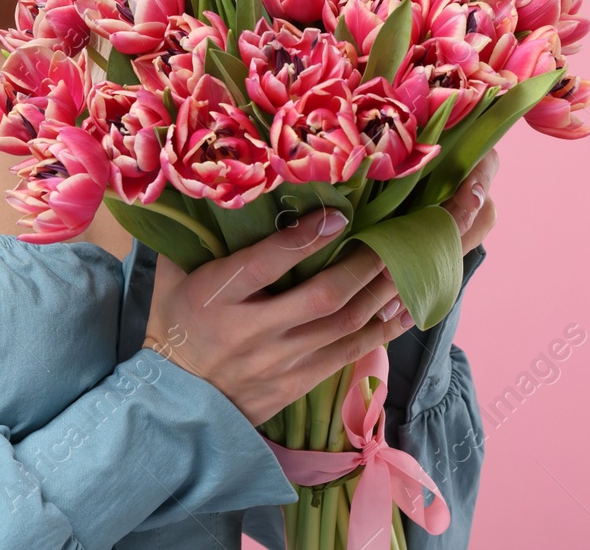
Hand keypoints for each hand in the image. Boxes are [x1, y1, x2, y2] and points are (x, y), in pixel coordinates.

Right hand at [142, 149, 499, 426]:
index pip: (262, 264)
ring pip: (344, 326)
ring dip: (385, 292)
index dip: (302, 239)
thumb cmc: (173, 324)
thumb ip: (192, 235)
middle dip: (369, 262)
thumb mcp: (170, 275)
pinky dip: (380, 328)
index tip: (339, 213)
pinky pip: (348, 353)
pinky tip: (406, 305)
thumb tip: (212, 184)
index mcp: (216, 296)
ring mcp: (278, 363)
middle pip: (321, 297)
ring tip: (418, 262)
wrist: (172, 405)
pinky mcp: (297, 383)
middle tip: (406, 230)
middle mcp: (251, 332)